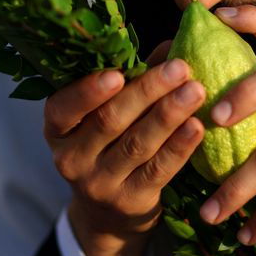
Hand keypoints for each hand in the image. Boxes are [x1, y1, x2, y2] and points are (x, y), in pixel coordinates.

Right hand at [43, 47, 204, 255]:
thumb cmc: (112, 141)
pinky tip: (197, 126)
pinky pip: (158, 170)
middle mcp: (71, 157)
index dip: (89, 92)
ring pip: (136, 144)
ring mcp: (99, 183)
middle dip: (147, 91)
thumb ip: (137, 76)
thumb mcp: (112, 108)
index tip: (118, 74)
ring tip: (196, 91)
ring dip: (169, 115)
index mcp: (58, 126)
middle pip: (109, 120)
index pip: (64, 108)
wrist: (108, 212)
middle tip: (180, 69)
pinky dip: (178, 146)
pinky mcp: (130, 202)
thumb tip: (175, 43)